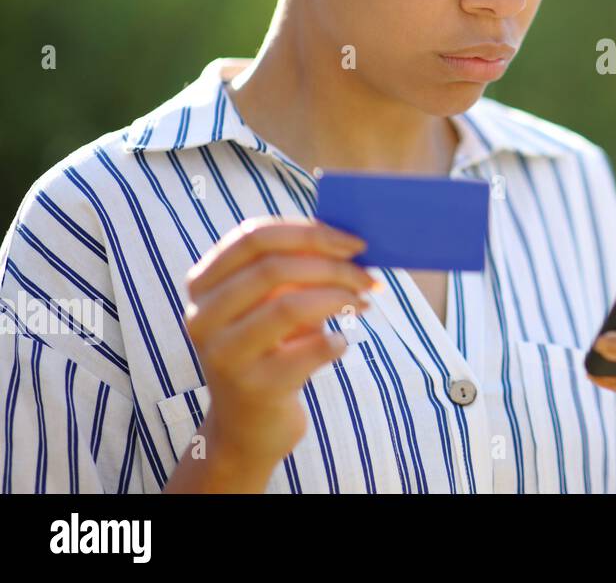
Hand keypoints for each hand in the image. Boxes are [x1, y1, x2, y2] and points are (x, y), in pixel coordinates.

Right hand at [179, 217, 373, 483]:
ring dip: (339, 298)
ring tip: (364, 303)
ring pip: (289, 306)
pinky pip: (308, 351)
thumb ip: (295, 267)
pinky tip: (341, 344)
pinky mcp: (253, 388)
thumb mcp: (271, 303)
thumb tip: (348, 241)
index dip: (309, 233)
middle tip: (368, 276)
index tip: (354, 242)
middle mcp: (203, 317)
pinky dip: (335, 342)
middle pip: (273, 268)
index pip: (253, 237)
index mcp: (204, 284)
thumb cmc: (271, 349)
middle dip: (332, 266)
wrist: (249, 427)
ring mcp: (224, 355)